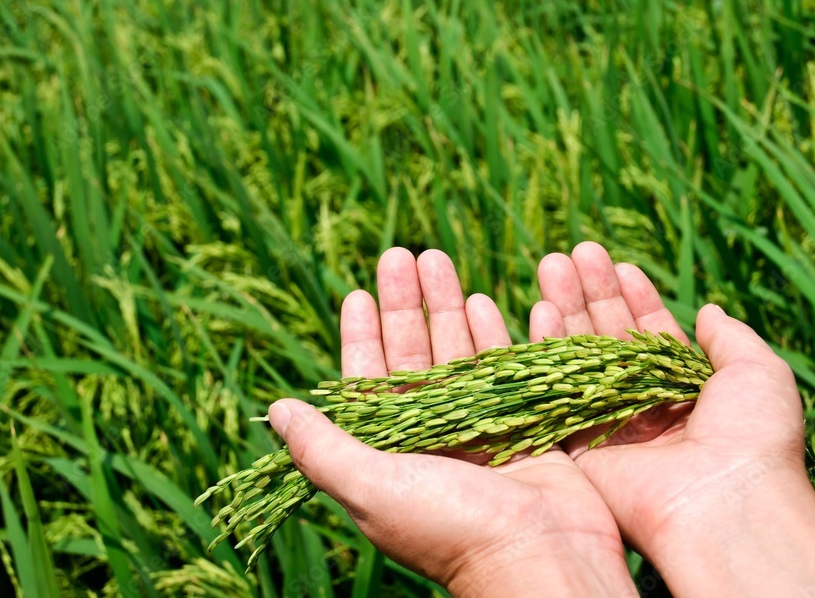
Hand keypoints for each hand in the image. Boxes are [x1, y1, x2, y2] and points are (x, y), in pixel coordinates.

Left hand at [269, 248, 635, 595]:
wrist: (539, 561)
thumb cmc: (448, 528)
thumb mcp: (371, 487)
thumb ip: (321, 448)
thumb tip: (274, 410)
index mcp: (393, 452)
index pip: (369, 383)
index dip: (362, 337)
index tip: (357, 293)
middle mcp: (434, 437)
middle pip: (415, 355)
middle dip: (405, 304)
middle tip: (401, 253)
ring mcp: (481, 429)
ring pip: (460, 353)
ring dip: (447, 306)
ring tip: (438, 259)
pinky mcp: (526, 424)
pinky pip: (507, 367)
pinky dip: (496, 333)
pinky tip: (485, 299)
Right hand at [534, 241, 814, 595]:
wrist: (723, 502)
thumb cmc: (752, 437)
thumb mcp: (758, 372)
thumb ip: (731, 339)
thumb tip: (709, 310)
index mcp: (684, 392)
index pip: (651, 336)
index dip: (635, 299)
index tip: (620, 264)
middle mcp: (642, 405)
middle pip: (607, 339)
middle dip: (591, 293)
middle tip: (574, 253)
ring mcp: (607, 423)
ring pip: (577, 356)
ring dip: (564, 307)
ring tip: (552, 262)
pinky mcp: (576, 445)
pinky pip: (554, 390)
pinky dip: (545, 348)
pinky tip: (540, 307)